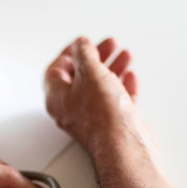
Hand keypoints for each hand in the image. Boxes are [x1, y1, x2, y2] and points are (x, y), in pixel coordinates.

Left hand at [44, 36, 140, 151]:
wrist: (125, 144)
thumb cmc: (103, 115)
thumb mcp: (91, 73)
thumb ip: (84, 54)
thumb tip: (81, 44)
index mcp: (57, 97)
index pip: (56, 70)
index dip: (70, 53)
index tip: (83, 43)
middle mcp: (71, 108)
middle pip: (80, 76)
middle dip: (96, 57)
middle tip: (109, 45)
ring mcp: (91, 117)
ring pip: (99, 87)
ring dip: (112, 68)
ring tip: (125, 55)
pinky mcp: (110, 123)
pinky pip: (113, 100)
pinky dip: (121, 86)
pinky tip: (130, 77)